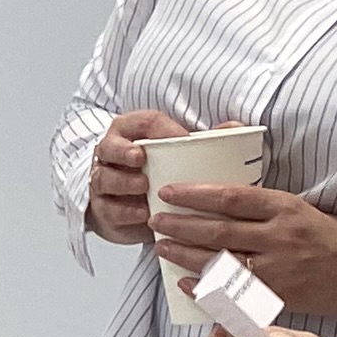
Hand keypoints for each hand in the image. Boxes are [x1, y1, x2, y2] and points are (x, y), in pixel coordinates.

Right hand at [86, 107, 196, 245]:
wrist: (125, 199)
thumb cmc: (155, 169)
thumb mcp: (175, 150)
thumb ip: (203, 139)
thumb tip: (233, 130)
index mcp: (130, 132)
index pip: (142, 122)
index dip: (160, 130)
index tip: (182, 138)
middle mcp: (111, 154)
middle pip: (109, 148)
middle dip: (122, 152)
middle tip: (140, 159)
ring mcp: (103, 182)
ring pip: (104, 179)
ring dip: (123, 183)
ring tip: (143, 188)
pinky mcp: (103, 209)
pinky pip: (108, 210)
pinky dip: (124, 212)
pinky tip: (142, 214)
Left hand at [151, 177, 336, 312]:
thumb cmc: (325, 235)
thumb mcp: (297, 207)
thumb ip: (258, 203)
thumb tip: (213, 192)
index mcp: (285, 208)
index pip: (231, 197)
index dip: (196, 194)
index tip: (169, 192)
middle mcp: (280, 238)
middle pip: (218, 231)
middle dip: (180, 226)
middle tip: (155, 220)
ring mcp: (277, 271)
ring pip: (220, 263)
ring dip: (185, 256)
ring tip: (161, 247)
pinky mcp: (276, 297)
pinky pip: (232, 294)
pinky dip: (205, 288)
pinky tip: (184, 282)